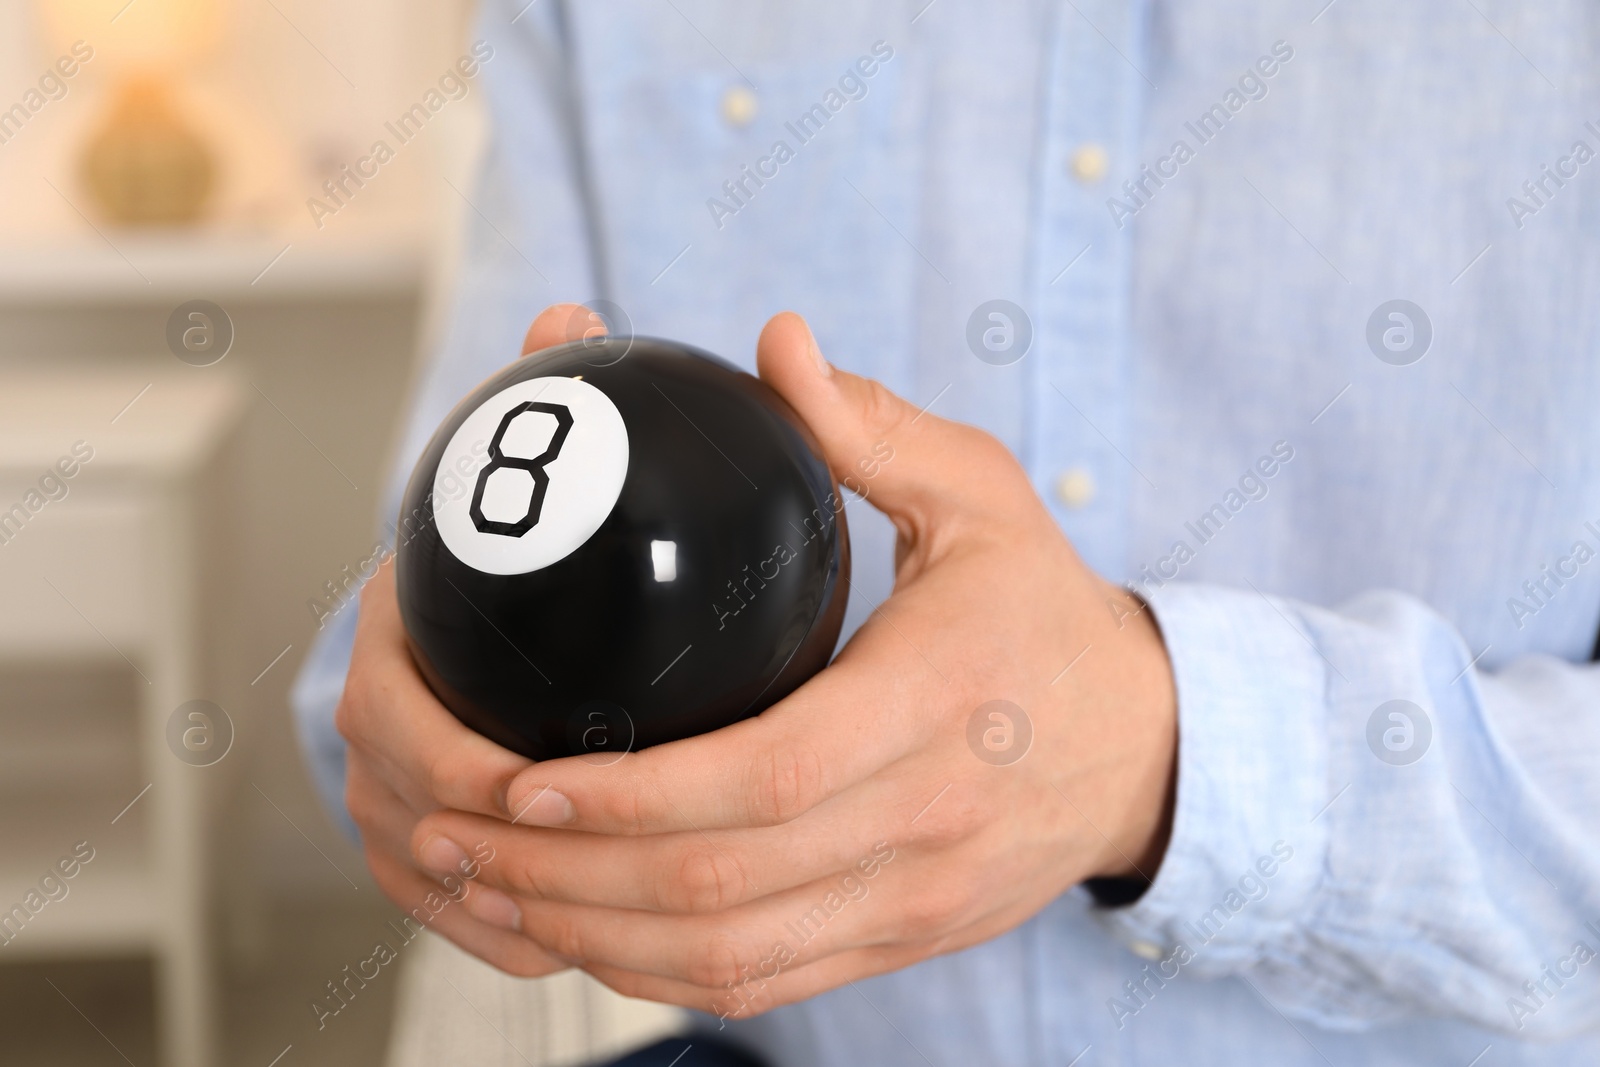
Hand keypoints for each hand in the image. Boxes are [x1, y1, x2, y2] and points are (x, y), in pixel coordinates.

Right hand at [335, 304, 616, 976]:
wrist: (519, 605)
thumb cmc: (531, 534)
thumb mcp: (546, 454)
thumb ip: (553, 385)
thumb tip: (572, 312)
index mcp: (402, 629)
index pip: (386, 696)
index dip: (437, 745)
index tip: (515, 775)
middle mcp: (385, 711)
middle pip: (391, 794)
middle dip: (457, 840)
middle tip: (551, 862)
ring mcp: (394, 782)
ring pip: (418, 860)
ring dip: (477, 896)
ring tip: (558, 922)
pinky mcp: (426, 842)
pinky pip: (445, 902)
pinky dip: (491, 927)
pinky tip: (557, 943)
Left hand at [407, 309, 1177, 1020]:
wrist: (1146, 749)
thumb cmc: (1048, 613)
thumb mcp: (985, 497)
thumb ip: (874, 427)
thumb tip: (776, 340)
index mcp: (933, 709)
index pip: (763, 780)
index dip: (630, 795)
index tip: (521, 778)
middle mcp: (920, 826)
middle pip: (719, 885)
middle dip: (569, 876)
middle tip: (458, 832)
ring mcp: (909, 901)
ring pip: (726, 955)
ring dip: (591, 935)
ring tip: (488, 888)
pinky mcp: (899, 941)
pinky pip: (760, 983)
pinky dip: (657, 969)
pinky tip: (580, 934)